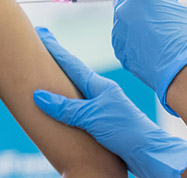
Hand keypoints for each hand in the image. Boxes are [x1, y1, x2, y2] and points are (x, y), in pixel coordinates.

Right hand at [32, 27, 186, 177]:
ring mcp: (103, 105)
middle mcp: (102, 93)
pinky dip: (69, 101)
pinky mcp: (104, 120)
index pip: (71, 65)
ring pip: (78, 90)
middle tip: (43, 47)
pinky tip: (66, 106)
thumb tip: (38, 95)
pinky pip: (81, 106)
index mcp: (100, 86)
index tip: (42, 35)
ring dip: (64, 82)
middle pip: (74, 74)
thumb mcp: (92, 117)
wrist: (148, 150)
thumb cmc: (124, 131)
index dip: (55, 51)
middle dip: (58, 62)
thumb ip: (66, 108)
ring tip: (49, 73)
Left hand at [112, 0, 186, 115]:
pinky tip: (148, 45)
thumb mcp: (180, 9)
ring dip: (132, 21)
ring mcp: (119, 32)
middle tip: (152, 11)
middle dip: (135, 2)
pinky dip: (132, 39)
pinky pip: (123, 38)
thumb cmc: (184, 36)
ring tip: (153, 32)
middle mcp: (123, 12)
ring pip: (122, 20)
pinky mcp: (120, 50)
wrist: (180, 69)